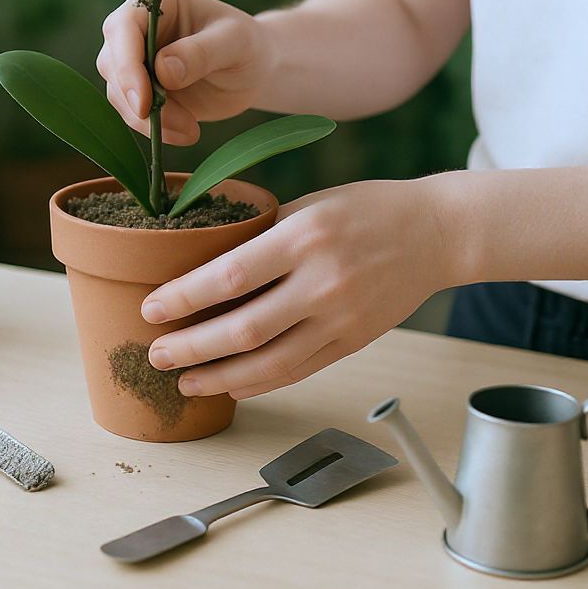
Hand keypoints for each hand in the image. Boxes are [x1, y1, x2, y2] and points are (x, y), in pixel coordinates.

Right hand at [96, 0, 272, 144]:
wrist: (253, 70)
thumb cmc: (246, 45)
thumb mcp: (234, 42)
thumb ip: (201, 52)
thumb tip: (162, 70)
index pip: (122, 28)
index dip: (126, 64)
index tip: (144, 101)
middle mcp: (135, 27)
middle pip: (112, 63)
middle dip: (138, 99)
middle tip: (180, 124)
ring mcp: (133, 59)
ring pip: (118, 93)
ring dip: (149, 119)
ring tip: (191, 130)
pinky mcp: (139, 89)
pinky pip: (131, 113)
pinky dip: (155, 128)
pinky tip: (186, 132)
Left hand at [141, 175, 462, 398]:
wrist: (437, 233)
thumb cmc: (367, 209)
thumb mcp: (310, 204)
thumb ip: (264, 235)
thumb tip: (205, 261)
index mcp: (303, 237)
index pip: (230, 276)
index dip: (184, 297)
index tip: (151, 307)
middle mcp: (321, 282)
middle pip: (243, 329)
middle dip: (191, 347)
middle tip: (155, 355)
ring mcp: (341, 318)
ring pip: (269, 362)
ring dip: (219, 377)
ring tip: (184, 382)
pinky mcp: (354, 342)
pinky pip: (298, 371)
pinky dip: (259, 382)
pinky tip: (230, 384)